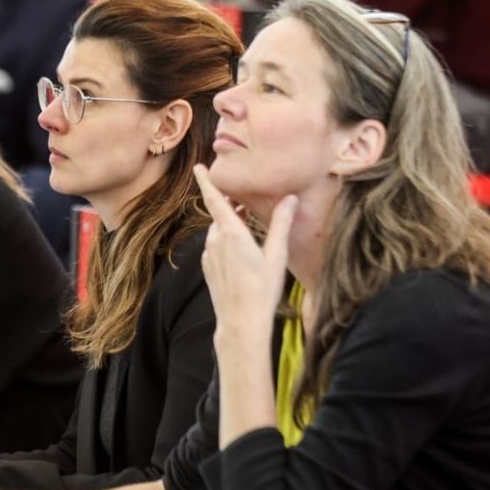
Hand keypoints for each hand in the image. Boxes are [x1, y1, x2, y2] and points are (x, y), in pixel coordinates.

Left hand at [193, 165, 296, 348]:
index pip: (213, 199)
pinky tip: (242, 251)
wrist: (241, 322)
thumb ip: (281, 224)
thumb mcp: (276, 255)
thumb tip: (290, 198)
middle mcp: (215, 240)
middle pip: (219, 214)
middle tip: (246, 199)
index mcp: (231, 233)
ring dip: (230, 224)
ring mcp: (210, 255)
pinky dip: (226, 240)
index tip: (199, 167)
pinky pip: (216, 246)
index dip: (206, 181)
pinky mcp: (209, 268)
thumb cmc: (262, 289)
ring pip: (218, 231)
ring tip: (249, 226)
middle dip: (230, 204)